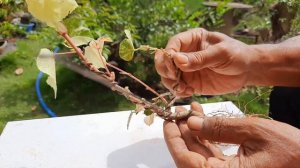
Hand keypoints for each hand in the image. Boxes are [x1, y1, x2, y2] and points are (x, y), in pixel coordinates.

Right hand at [155, 28, 257, 95]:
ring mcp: (186, 69)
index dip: (168, 56)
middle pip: (164, 60)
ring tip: (184, 89)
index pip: (172, 44)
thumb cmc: (237, 55)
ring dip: (171, 84)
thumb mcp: (221, 53)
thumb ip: (200, 58)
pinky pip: (176, 87)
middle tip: (175, 80)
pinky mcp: (189, 83)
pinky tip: (189, 93)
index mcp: (192, 39)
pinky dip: (178, 92)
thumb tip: (177, 60)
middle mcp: (185, 53)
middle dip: (165, 71)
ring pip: (167, 76)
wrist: (247, 71)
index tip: (173, 68)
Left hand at [164, 102, 299, 167]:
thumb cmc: (291, 150)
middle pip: (190, 156)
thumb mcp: (254, 132)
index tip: (167, 122)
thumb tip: (191, 123)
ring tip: (191, 110)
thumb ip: (220, 128)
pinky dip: (206, 137)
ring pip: (200, 154)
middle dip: (182, 132)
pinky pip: (212, 154)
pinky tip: (203, 120)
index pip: (186, 161)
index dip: (173, 140)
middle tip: (178, 112)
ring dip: (193, 132)